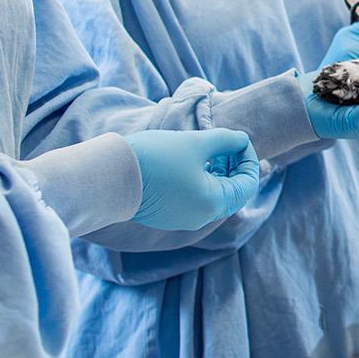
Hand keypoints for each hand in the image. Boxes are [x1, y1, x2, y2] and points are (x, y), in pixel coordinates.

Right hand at [126, 128, 260, 230]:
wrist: (110, 177)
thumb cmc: (156, 157)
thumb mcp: (196, 142)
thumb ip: (225, 140)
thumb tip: (242, 140)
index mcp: (214, 203)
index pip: (247, 183)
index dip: (248, 157)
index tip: (237, 139)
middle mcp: (202, 217)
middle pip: (233, 192)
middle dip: (234, 165)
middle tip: (225, 143)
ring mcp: (185, 219)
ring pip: (214, 196)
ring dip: (218, 172)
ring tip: (209, 149)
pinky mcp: (169, 216)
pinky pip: (196, 200)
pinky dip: (201, 181)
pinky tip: (191, 162)